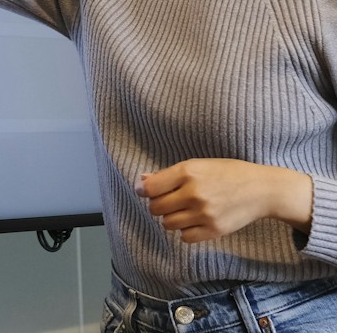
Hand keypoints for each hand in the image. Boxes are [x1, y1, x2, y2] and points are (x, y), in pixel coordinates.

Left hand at [137, 159, 312, 242]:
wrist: (260, 189)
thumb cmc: (226, 172)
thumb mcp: (197, 165)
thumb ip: (168, 175)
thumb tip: (142, 182)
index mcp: (187, 172)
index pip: (151, 188)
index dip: (145, 191)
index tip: (146, 191)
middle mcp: (193, 194)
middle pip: (157, 208)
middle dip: (158, 205)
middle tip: (167, 201)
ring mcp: (204, 214)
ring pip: (168, 224)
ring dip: (170, 218)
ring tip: (182, 210)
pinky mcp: (214, 230)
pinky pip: (185, 237)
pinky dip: (185, 231)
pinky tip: (193, 221)